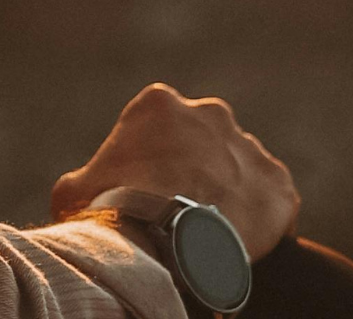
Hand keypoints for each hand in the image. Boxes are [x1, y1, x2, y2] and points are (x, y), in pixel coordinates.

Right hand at [50, 84, 300, 256]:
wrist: (164, 237)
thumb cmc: (112, 207)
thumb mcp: (75, 190)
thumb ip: (84, 181)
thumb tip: (80, 193)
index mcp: (159, 105)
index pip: (159, 125)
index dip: (152, 159)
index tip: (147, 187)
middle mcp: (211, 113)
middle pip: (204, 142)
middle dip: (195, 169)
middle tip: (179, 208)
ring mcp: (249, 149)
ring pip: (240, 171)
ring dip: (229, 194)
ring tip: (209, 232)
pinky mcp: (278, 186)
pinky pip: (272, 203)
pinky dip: (261, 222)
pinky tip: (239, 246)